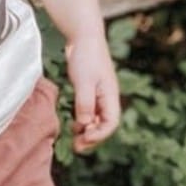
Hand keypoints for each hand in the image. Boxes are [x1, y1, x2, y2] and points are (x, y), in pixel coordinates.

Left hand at [65, 35, 120, 151]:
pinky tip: (74, 126)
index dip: (99, 134)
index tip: (84, 138)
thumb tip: (85, 124)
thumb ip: (85, 103)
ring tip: (74, 139)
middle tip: (77, 147)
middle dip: (93, 138)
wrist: (83, 37)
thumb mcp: (83, 81)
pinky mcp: (91, 92)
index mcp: (110, 96)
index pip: (111, 123)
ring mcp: (100, 96)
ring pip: (97, 120)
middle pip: (105, 125)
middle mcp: (108, 98)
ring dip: (87, 131)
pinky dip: (83, 122)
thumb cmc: (86, 57)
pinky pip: (90, 113)